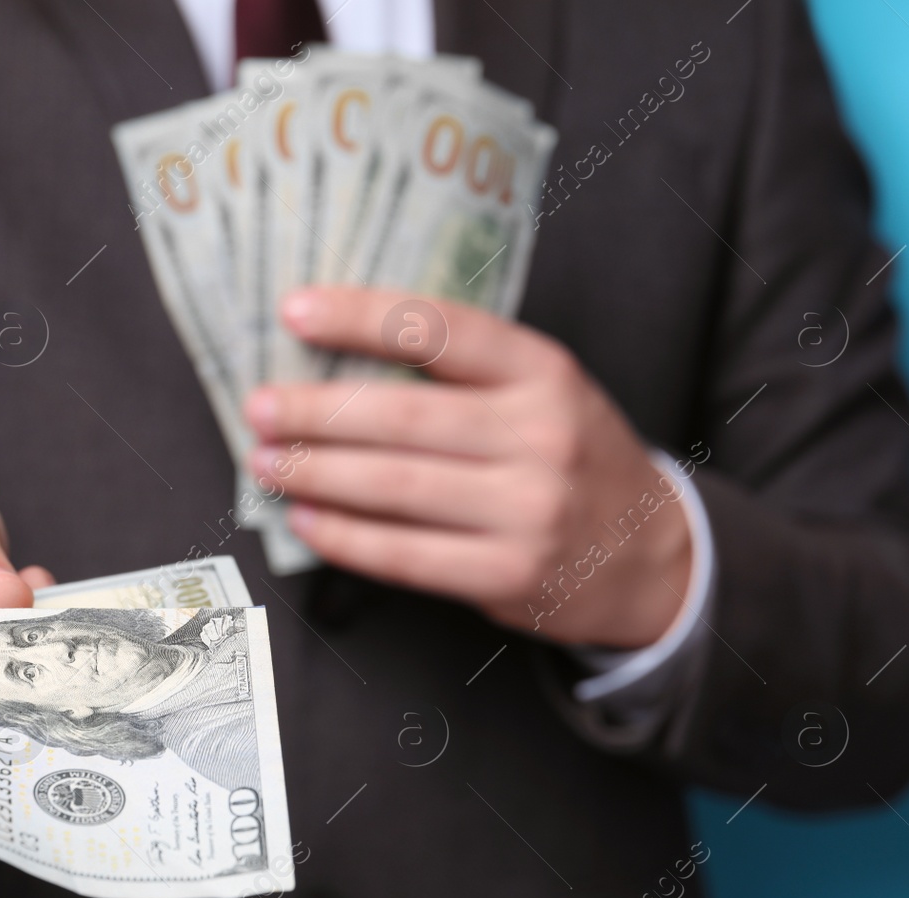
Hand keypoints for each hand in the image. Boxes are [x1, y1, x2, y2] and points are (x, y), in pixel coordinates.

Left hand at [245, 287, 691, 648]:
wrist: (650, 553)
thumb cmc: (570, 455)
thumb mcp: (544, 389)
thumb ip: (465, 372)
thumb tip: (340, 359)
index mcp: (544, 370)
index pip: (440, 329)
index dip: (361, 318)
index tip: (294, 311)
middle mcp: (540, 435)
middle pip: (403, 418)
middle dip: (316, 413)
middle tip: (258, 407)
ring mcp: (528, 510)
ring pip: (395, 488)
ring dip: (317, 475)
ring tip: (266, 462)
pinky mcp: (508, 574)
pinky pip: (406, 555)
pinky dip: (346, 538)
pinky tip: (307, 520)